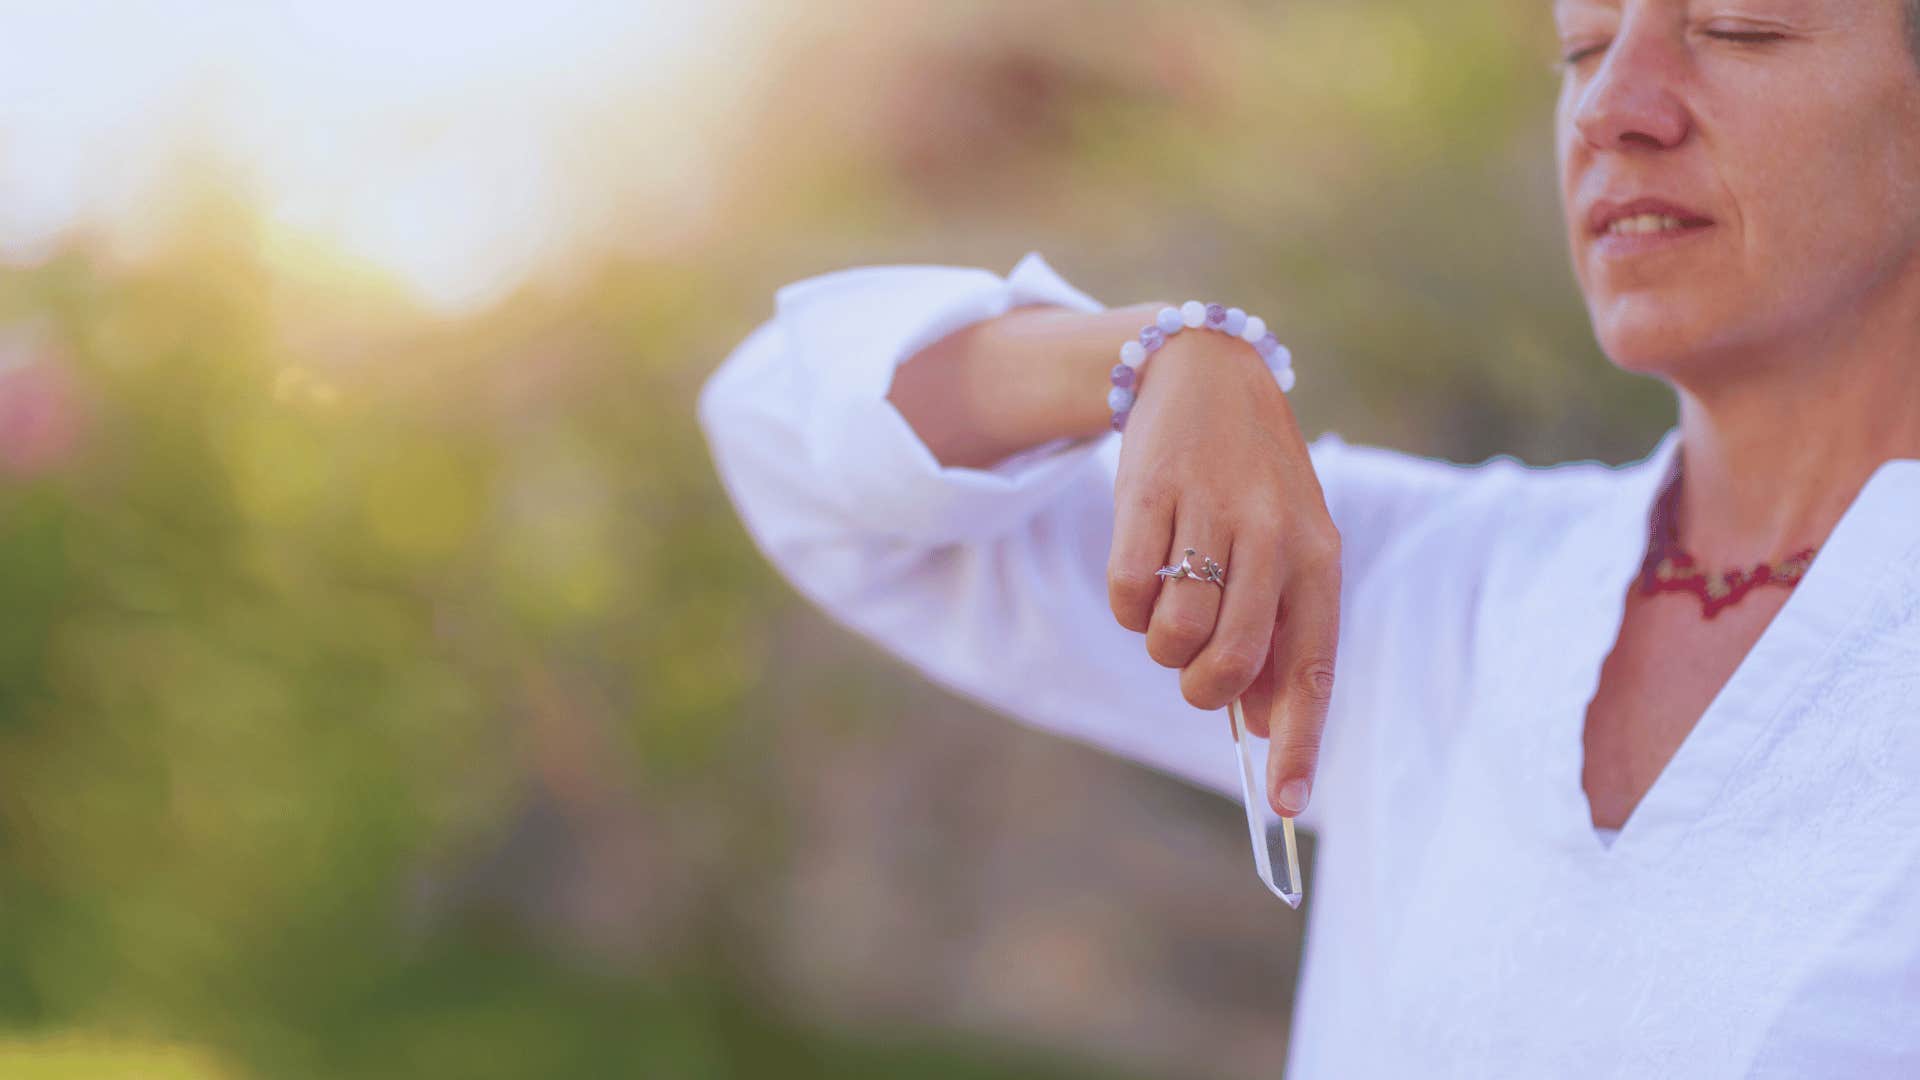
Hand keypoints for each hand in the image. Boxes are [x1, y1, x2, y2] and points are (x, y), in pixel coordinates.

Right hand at [1104, 323, 1341, 818]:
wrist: (1204, 374)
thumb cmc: (1250, 480)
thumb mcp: (1285, 545)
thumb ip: (1275, 627)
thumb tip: (1257, 719)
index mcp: (1319, 557)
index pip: (1312, 668)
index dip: (1298, 742)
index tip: (1283, 806)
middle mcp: (1273, 536)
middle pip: (1232, 662)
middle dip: (1203, 689)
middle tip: (1195, 672)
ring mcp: (1210, 513)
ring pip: (1174, 633)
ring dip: (1161, 644)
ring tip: (1171, 608)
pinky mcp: (1149, 495)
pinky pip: (1127, 593)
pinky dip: (1128, 606)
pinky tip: (1143, 572)